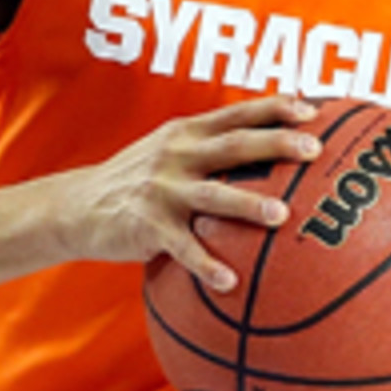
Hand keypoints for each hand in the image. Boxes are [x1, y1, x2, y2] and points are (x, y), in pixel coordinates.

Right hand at [57, 96, 320, 291]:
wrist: (76, 205)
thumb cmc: (140, 177)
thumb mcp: (170, 148)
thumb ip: (212, 142)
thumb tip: (270, 141)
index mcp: (188, 132)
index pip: (237, 112)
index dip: (275, 109)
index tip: (312, 111)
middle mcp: (177, 154)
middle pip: (233, 145)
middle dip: (275, 144)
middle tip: (313, 149)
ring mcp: (161, 190)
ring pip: (212, 195)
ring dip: (248, 203)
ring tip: (282, 214)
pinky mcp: (147, 227)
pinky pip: (183, 249)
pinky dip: (206, 264)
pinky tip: (230, 282)